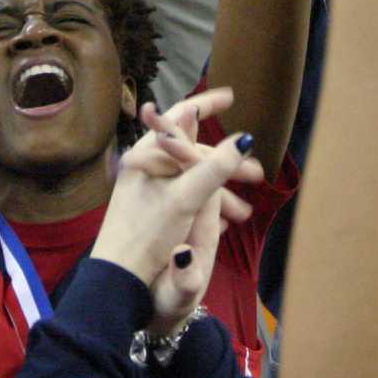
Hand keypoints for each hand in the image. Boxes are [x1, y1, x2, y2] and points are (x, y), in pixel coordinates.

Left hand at [91, 88, 263, 333]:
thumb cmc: (147, 235)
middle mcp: (146, 166)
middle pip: (194, 151)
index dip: (207, 105)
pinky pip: (187, 195)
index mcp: (149, 154)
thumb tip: (244, 140)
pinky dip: (208, 204)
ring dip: (222, 190)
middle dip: (227, 163)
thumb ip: (214, 169)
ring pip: (193, 177)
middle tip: (256, 175)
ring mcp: (148, 187)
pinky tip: (225, 222)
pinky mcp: (152, 209)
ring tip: (245, 212)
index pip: (181, 117)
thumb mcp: (186, 199)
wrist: (120, 279)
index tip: (231, 97)